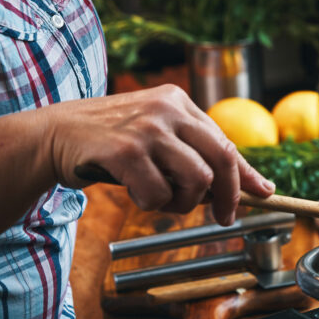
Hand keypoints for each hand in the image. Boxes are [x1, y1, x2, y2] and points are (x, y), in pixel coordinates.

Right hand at [45, 85, 273, 225]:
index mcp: (179, 102)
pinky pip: (159, 194)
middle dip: (229, 195)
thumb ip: (195, 155)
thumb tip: (240, 188)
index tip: (265, 193)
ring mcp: (147, 128)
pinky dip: (152, 204)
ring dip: (183, 202)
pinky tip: (135, 192)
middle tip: (224, 217)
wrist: (53, 134)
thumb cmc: (112, 141)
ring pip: (197, 179)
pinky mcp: (124, 151)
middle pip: (222, 159)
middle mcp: (168, 109)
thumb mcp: (158, 137)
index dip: (247, 173)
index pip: (227, 143)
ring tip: (162, 199)